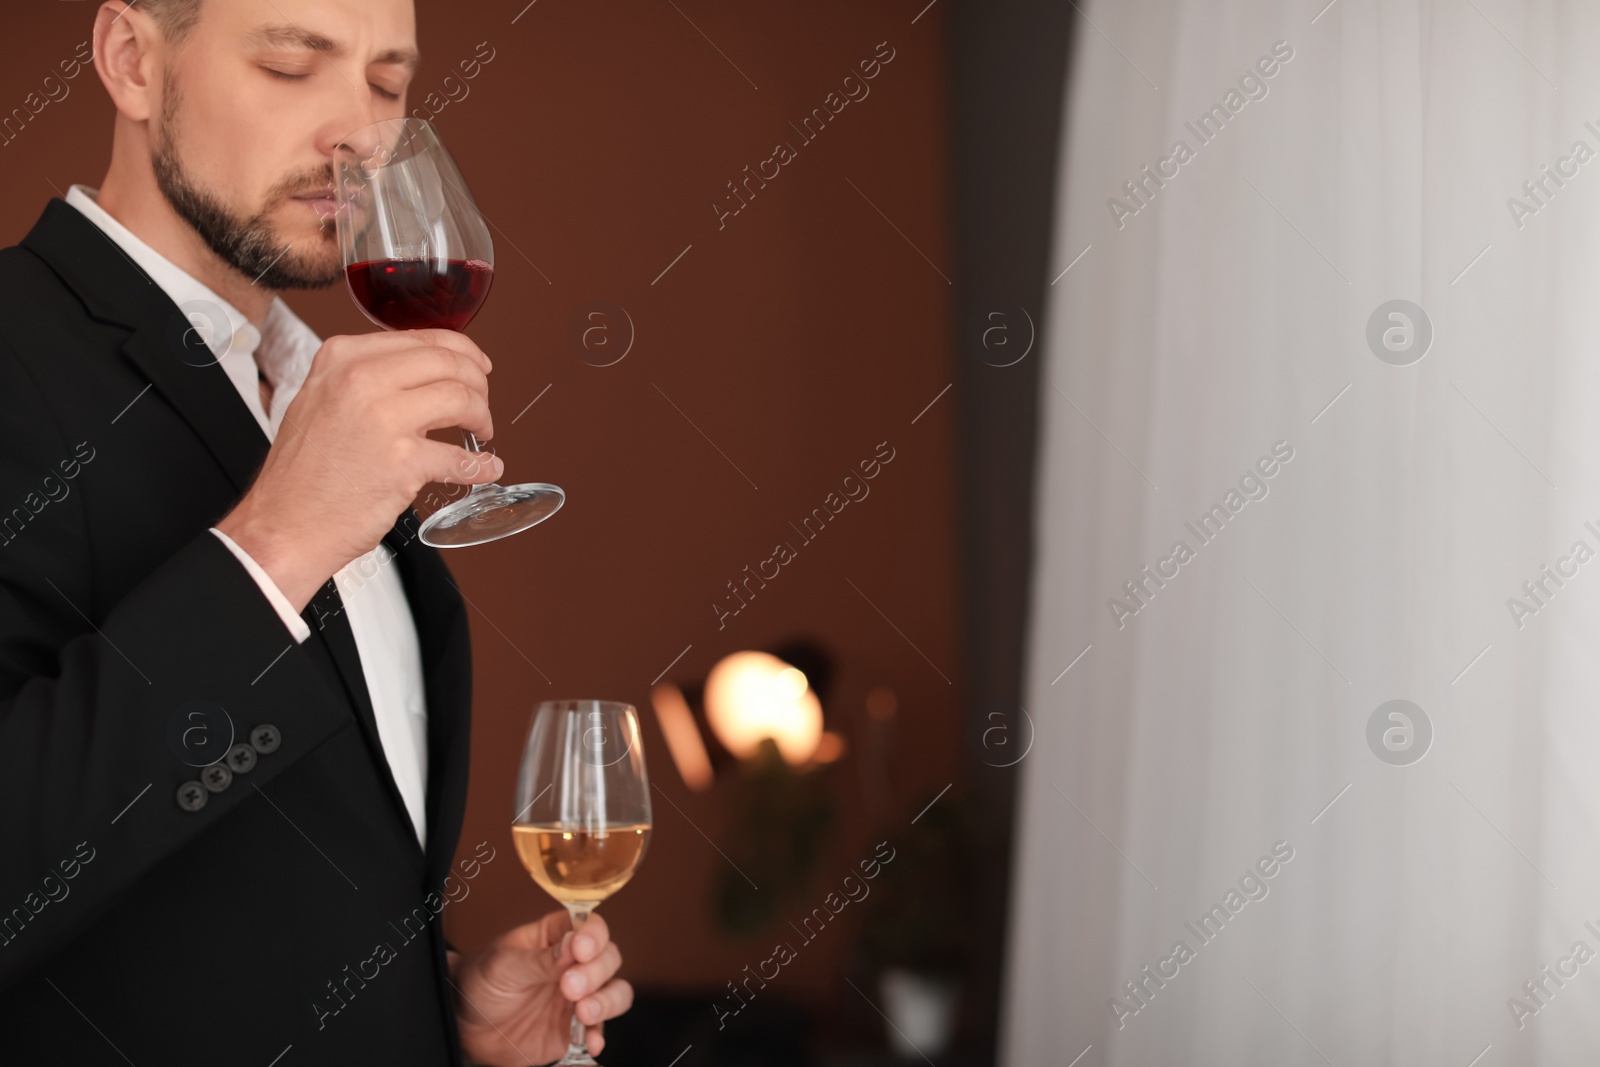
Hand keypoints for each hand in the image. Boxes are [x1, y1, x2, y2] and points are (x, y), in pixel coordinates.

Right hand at [217, 329, 501, 608]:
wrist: (283, 524)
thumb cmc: (302, 473)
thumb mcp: (321, 400)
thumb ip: (365, 377)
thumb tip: (423, 371)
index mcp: (343, 358)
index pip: (423, 338)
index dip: (463, 353)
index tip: (477, 367)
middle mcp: (361, 380)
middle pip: (449, 363)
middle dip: (478, 384)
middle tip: (481, 405)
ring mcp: (383, 419)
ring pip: (461, 399)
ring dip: (482, 417)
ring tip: (481, 433)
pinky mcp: (402, 462)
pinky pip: (461, 457)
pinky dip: (481, 466)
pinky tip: (487, 469)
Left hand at [451, 911, 632, 1066]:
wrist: (464, 1025)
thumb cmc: (480, 982)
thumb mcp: (504, 965)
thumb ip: (539, 959)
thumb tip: (573, 947)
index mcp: (556, 938)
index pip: (590, 926)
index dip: (593, 936)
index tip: (581, 950)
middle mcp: (574, 964)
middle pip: (608, 958)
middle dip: (596, 972)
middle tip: (569, 987)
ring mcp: (578, 997)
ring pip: (615, 992)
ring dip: (607, 1002)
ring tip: (585, 1013)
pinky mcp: (574, 1029)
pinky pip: (598, 1030)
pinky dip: (599, 1035)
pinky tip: (590, 1042)